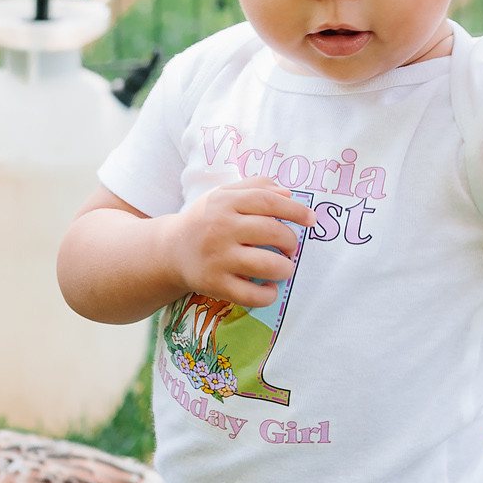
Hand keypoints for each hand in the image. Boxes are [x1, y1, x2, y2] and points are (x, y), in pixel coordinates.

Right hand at [169, 180, 312, 309]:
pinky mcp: (214, 284)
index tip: (311, 220)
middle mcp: (220, 228)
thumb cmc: (206, 219)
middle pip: (272, 232)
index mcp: (225, 202)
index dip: (295, 210)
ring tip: (283, 268)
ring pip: (266, 265)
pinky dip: (268, 295)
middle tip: (291, 248)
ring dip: (285, 269)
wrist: (170, 249)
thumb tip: (288, 194)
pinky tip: (268, 288)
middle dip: (291, 242)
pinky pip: (251, 295)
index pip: (268, 201)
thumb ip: (256, 187)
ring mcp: (217, 258)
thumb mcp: (224, 195)